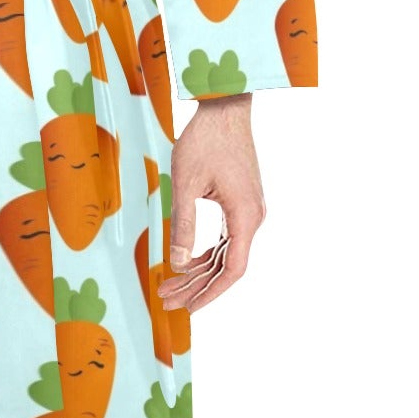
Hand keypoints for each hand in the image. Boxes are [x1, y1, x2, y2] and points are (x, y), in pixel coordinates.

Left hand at [158, 93, 264, 312]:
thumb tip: (178, 263)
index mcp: (245, 216)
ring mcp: (248, 210)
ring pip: (224, 253)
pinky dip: (205, 253)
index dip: (211, 293)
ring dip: (198, 271)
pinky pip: (225, 238)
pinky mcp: (240, 203)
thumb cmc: (205, 140)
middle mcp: (252, 217)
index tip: (189, 308)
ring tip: (169, 287)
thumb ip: (183, 224)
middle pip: (226, 266)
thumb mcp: (186, 183)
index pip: (232, 270)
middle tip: (166, 301)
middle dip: (196, 286)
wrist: (224, 109)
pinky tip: (186, 263)